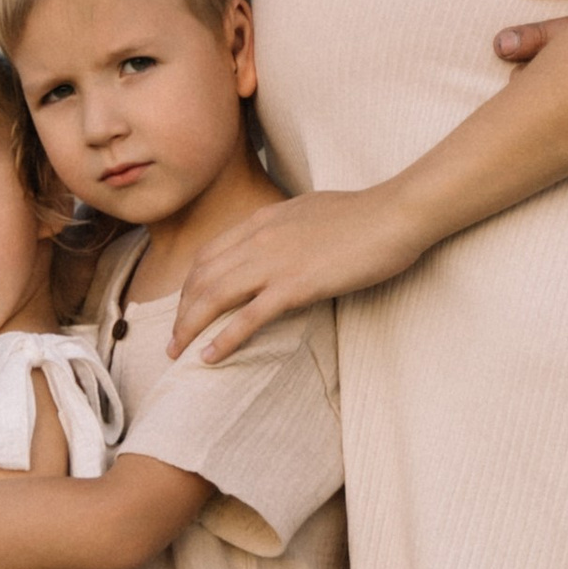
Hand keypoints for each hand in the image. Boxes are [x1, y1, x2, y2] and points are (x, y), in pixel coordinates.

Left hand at [170, 184, 422, 364]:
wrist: (394, 214)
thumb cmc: (364, 214)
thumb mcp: (309, 210)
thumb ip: (285, 226)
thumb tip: (280, 242)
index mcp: (262, 218)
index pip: (208, 253)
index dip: (190, 285)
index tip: (185, 308)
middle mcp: (259, 237)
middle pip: (202, 277)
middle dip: (181, 311)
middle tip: (173, 341)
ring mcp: (275, 262)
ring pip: (214, 297)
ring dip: (189, 327)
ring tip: (177, 354)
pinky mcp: (296, 286)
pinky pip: (248, 317)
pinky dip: (223, 339)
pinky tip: (209, 357)